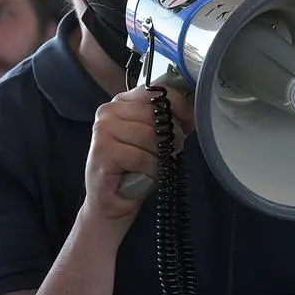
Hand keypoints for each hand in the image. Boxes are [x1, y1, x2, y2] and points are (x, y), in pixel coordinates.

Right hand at [84, 83, 194, 223]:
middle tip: (170, 152)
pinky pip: (141, 157)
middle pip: (154, 114)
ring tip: (156, 165)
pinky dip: (150, 170)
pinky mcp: (102, 151)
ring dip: (160, 155)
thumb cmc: (134, 169)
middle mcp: (108, 111)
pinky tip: (143, 176)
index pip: (155, 92)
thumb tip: (192, 111)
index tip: (188, 121)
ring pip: (149, 135)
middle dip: (172, 135)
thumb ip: (167, 120)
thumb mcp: (154, 139)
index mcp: (121, 102)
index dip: (178, 105)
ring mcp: (102, 130)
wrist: (112, 202)